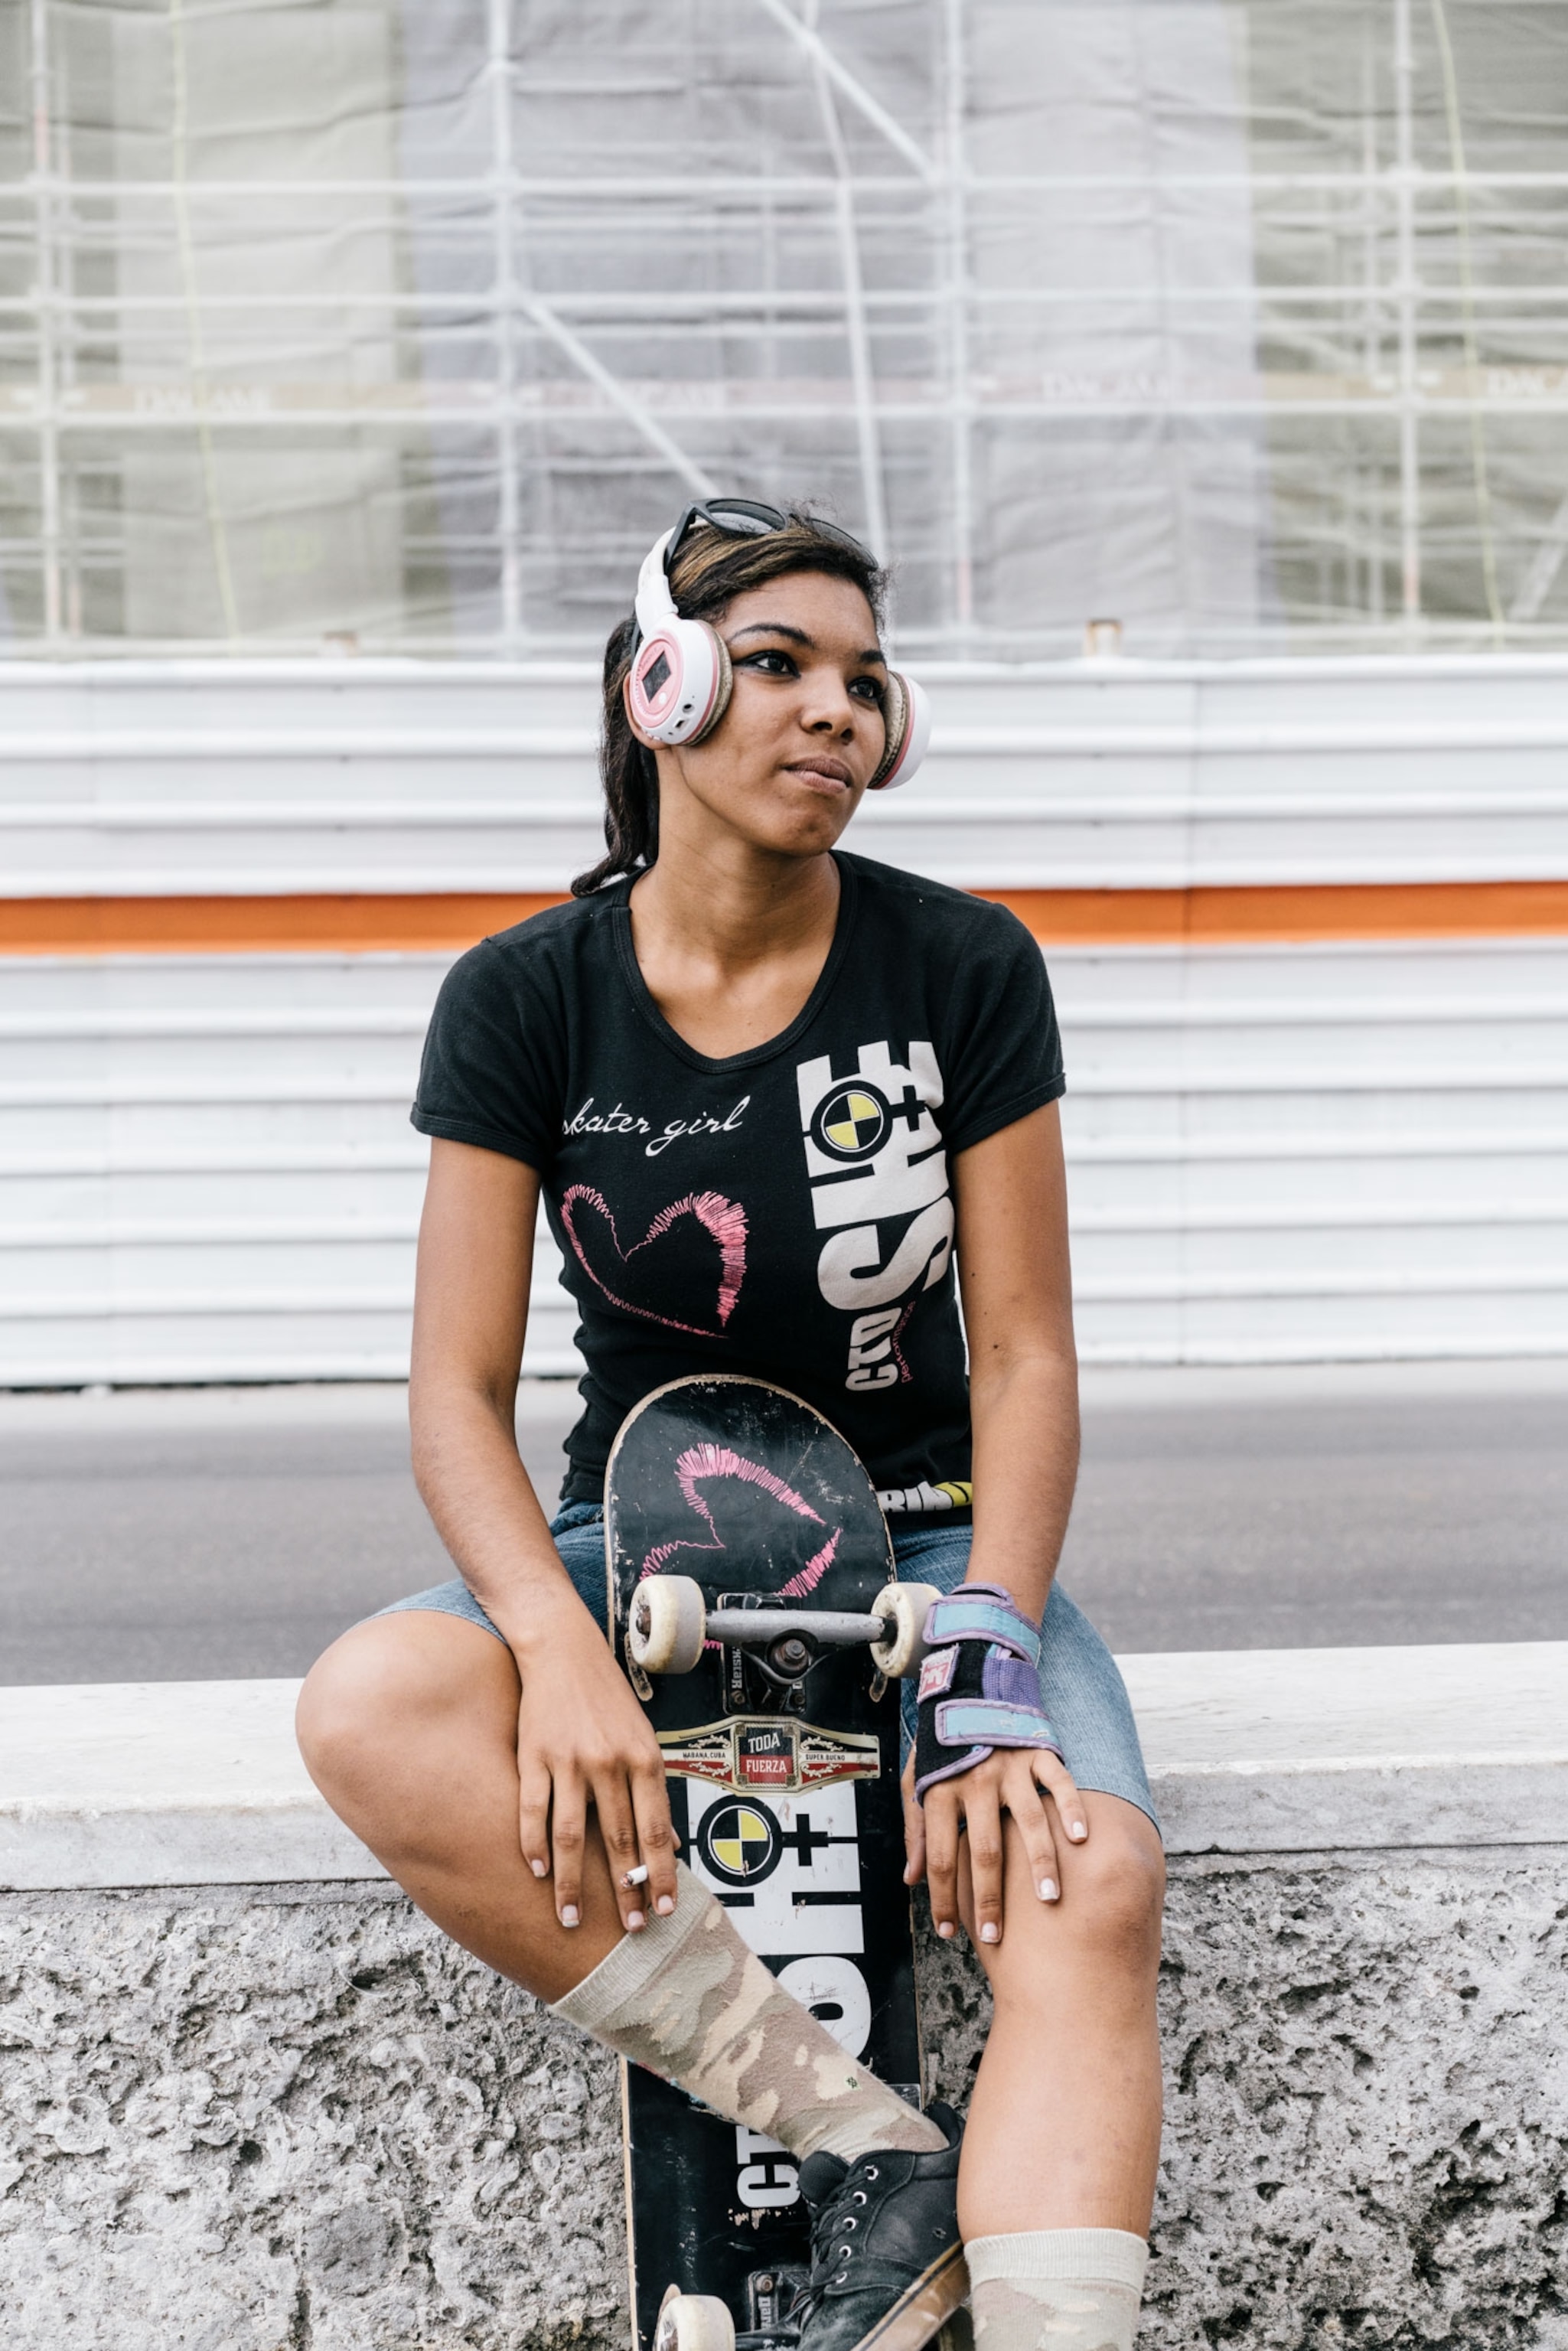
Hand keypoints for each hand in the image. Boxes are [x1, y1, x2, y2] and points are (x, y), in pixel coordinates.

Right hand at [512, 1596, 677, 1935]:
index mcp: (644, 1758)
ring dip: (571, 1883)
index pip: (657, 1829)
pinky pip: (533, 1810)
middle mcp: (610, 1762)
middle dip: (625, 1890)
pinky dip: (533, 1845)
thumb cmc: (608, 1700)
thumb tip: (668, 1844)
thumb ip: (651, 1788)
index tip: (664, 1908)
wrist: (564, 1650)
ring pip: (570, 1836)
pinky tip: (535, 1872)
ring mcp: (570, 1761)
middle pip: (618, 1839)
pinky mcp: (534, 1756)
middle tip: (629, 1929)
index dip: (661, 1873)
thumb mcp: (641, 1738)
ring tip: (572, 1917)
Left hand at [902, 1743, 1087, 1947]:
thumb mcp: (916, 1781)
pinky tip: (1080, 1838)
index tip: (949, 1933)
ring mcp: (1009, 1766)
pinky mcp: (1036, 1752)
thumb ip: (916, 1829)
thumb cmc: (942, 1747)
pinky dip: (1070, 1809)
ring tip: (1049, 1898)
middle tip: (997, 1934)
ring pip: (1028, 1820)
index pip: (941, 1856)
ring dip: (1040, 1861)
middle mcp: (975, 1781)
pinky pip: (1059, 1782)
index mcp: (941, 1791)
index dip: (943, 1898)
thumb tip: (911, 1879)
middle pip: (985, 1849)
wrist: (966, 1689)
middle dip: (990, 1897)